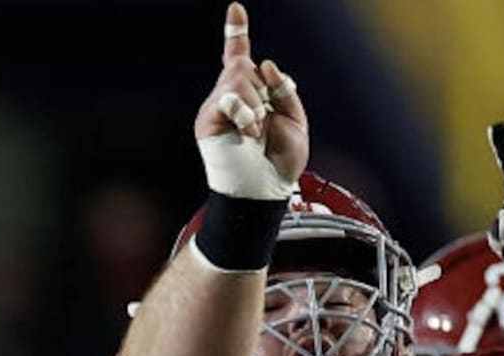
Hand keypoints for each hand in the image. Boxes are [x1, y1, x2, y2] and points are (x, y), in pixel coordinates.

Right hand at [194, 2, 307, 198]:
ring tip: (255, 132)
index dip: (236, 32)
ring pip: (237, 76)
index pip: (240, 57)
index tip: (236, 8)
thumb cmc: (280, 163)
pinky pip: (228, 95)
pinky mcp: (207, 120)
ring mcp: (217, 107)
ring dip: (255, 104)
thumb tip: (264, 63)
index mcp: (251, 96)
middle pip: (243, 64)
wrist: (264, 189)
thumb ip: (284, 89)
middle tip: (262, 122)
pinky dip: (244, 113)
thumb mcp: (296, 121)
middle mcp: (231, 97)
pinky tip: (248, 133)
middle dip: (261, 89)